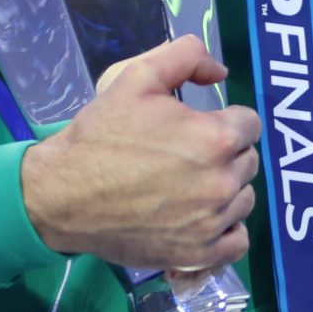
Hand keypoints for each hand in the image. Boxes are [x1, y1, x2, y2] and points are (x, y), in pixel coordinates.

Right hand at [19, 36, 262, 273]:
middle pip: (248, 161)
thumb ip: (186, 57)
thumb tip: (220, 72)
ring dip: (226, 190)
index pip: (250, 124)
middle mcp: (222, 182)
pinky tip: (204, 218)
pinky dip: (226, 230)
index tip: (199, 128)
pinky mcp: (198, 254)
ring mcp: (212, 223)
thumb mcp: (137, 76)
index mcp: (216, 137)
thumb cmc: (101, 134)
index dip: (226, 121)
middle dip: (226, 154)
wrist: (63, 194)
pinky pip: (237, 242)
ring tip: (189, 185)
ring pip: (244, 199)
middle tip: (188, 156)